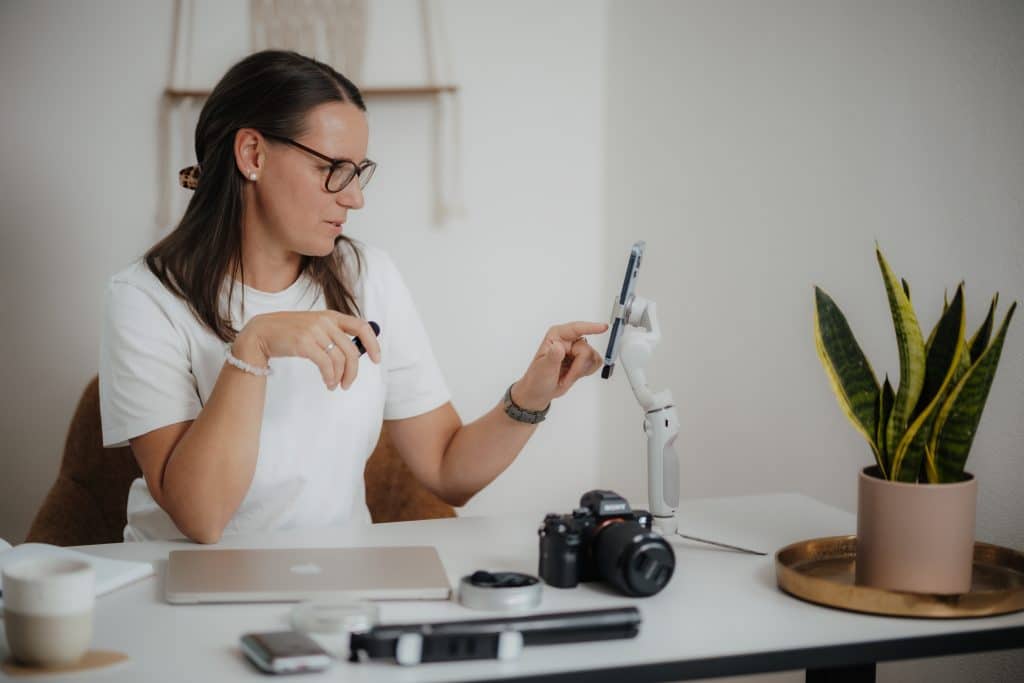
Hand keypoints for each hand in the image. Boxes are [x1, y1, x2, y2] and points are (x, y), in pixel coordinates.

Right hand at [232, 311, 381, 389]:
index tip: (376, 359)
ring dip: (339, 377)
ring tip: (334, 385)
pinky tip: (327, 383)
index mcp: (330, 315)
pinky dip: (329, 377)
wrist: (261, 333)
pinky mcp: (303, 343)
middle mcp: (324, 321)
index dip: (372, 343)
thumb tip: (356, 354)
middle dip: (353, 371)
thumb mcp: (314, 327)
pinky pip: (325, 364)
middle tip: (348, 384)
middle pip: (351, 350)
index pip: (361, 326)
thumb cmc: (289, 333)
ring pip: (339, 359)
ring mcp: (314, 331)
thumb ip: (333, 335)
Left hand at [511, 321, 608, 409]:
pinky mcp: (583, 359)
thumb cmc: (537, 378)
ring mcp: (576, 350)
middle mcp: (567, 340)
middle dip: (578, 367)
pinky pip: (595, 362)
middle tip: (567, 376)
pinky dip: (588, 371)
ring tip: (568, 376)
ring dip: (582, 370)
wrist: (540, 391)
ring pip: (593, 357)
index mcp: (556, 336)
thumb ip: (552, 357)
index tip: (603, 328)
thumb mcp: (543, 368)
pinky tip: (575, 375)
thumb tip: (558, 346)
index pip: (576, 329)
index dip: (591, 327)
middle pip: (586, 350)